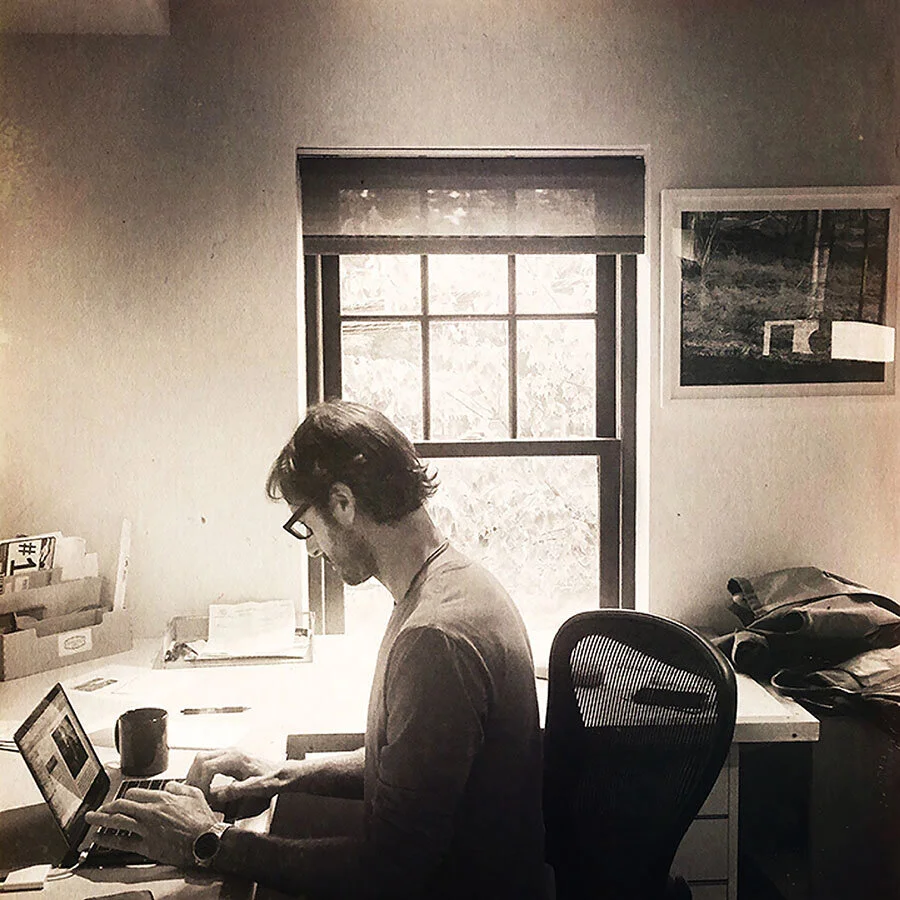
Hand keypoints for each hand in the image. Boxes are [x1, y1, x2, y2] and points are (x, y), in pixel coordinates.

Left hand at [85, 781, 217, 867]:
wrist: (206, 841)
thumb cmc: (202, 820)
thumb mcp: (195, 795)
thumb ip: (179, 788)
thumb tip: (169, 786)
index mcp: (163, 798)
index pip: (135, 793)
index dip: (125, 795)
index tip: (122, 799)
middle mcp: (151, 811)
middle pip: (122, 805)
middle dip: (107, 806)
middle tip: (99, 808)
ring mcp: (147, 829)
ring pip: (118, 821)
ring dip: (101, 819)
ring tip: (91, 818)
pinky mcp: (147, 846)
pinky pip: (122, 842)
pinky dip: (107, 839)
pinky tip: (99, 838)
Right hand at [186, 749, 283, 813]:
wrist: (281, 773)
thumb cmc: (272, 779)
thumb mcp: (256, 788)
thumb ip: (237, 791)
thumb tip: (217, 795)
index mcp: (236, 758)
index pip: (207, 766)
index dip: (200, 782)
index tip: (200, 795)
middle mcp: (231, 752)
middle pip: (201, 758)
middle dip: (193, 776)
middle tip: (192, 792)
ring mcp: (230, 754)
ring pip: (203, 758)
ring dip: (196, 773)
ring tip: (196, 790)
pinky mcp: (230, 759)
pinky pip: (209, 761)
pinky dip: (202, 772)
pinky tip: (204, 784)